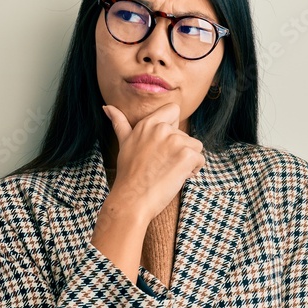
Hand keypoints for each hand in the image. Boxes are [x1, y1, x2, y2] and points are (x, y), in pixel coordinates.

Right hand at [103, 102, 204, 222]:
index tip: (164, 144)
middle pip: (186, 135)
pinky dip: (192, 170)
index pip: (173, 110)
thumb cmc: (128, 174)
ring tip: (168, 171)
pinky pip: (200, 160)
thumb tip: (107, 107)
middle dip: (179, 151)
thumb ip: (119, 122)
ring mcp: (176, 141)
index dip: (174, 126)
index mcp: (148, 123)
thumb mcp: (124, 143)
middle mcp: (163, 129)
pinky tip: (176, 177)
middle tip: (160, 165)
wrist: (132, 199)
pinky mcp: (187, 155)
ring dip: (187, 161)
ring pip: (195, 147)